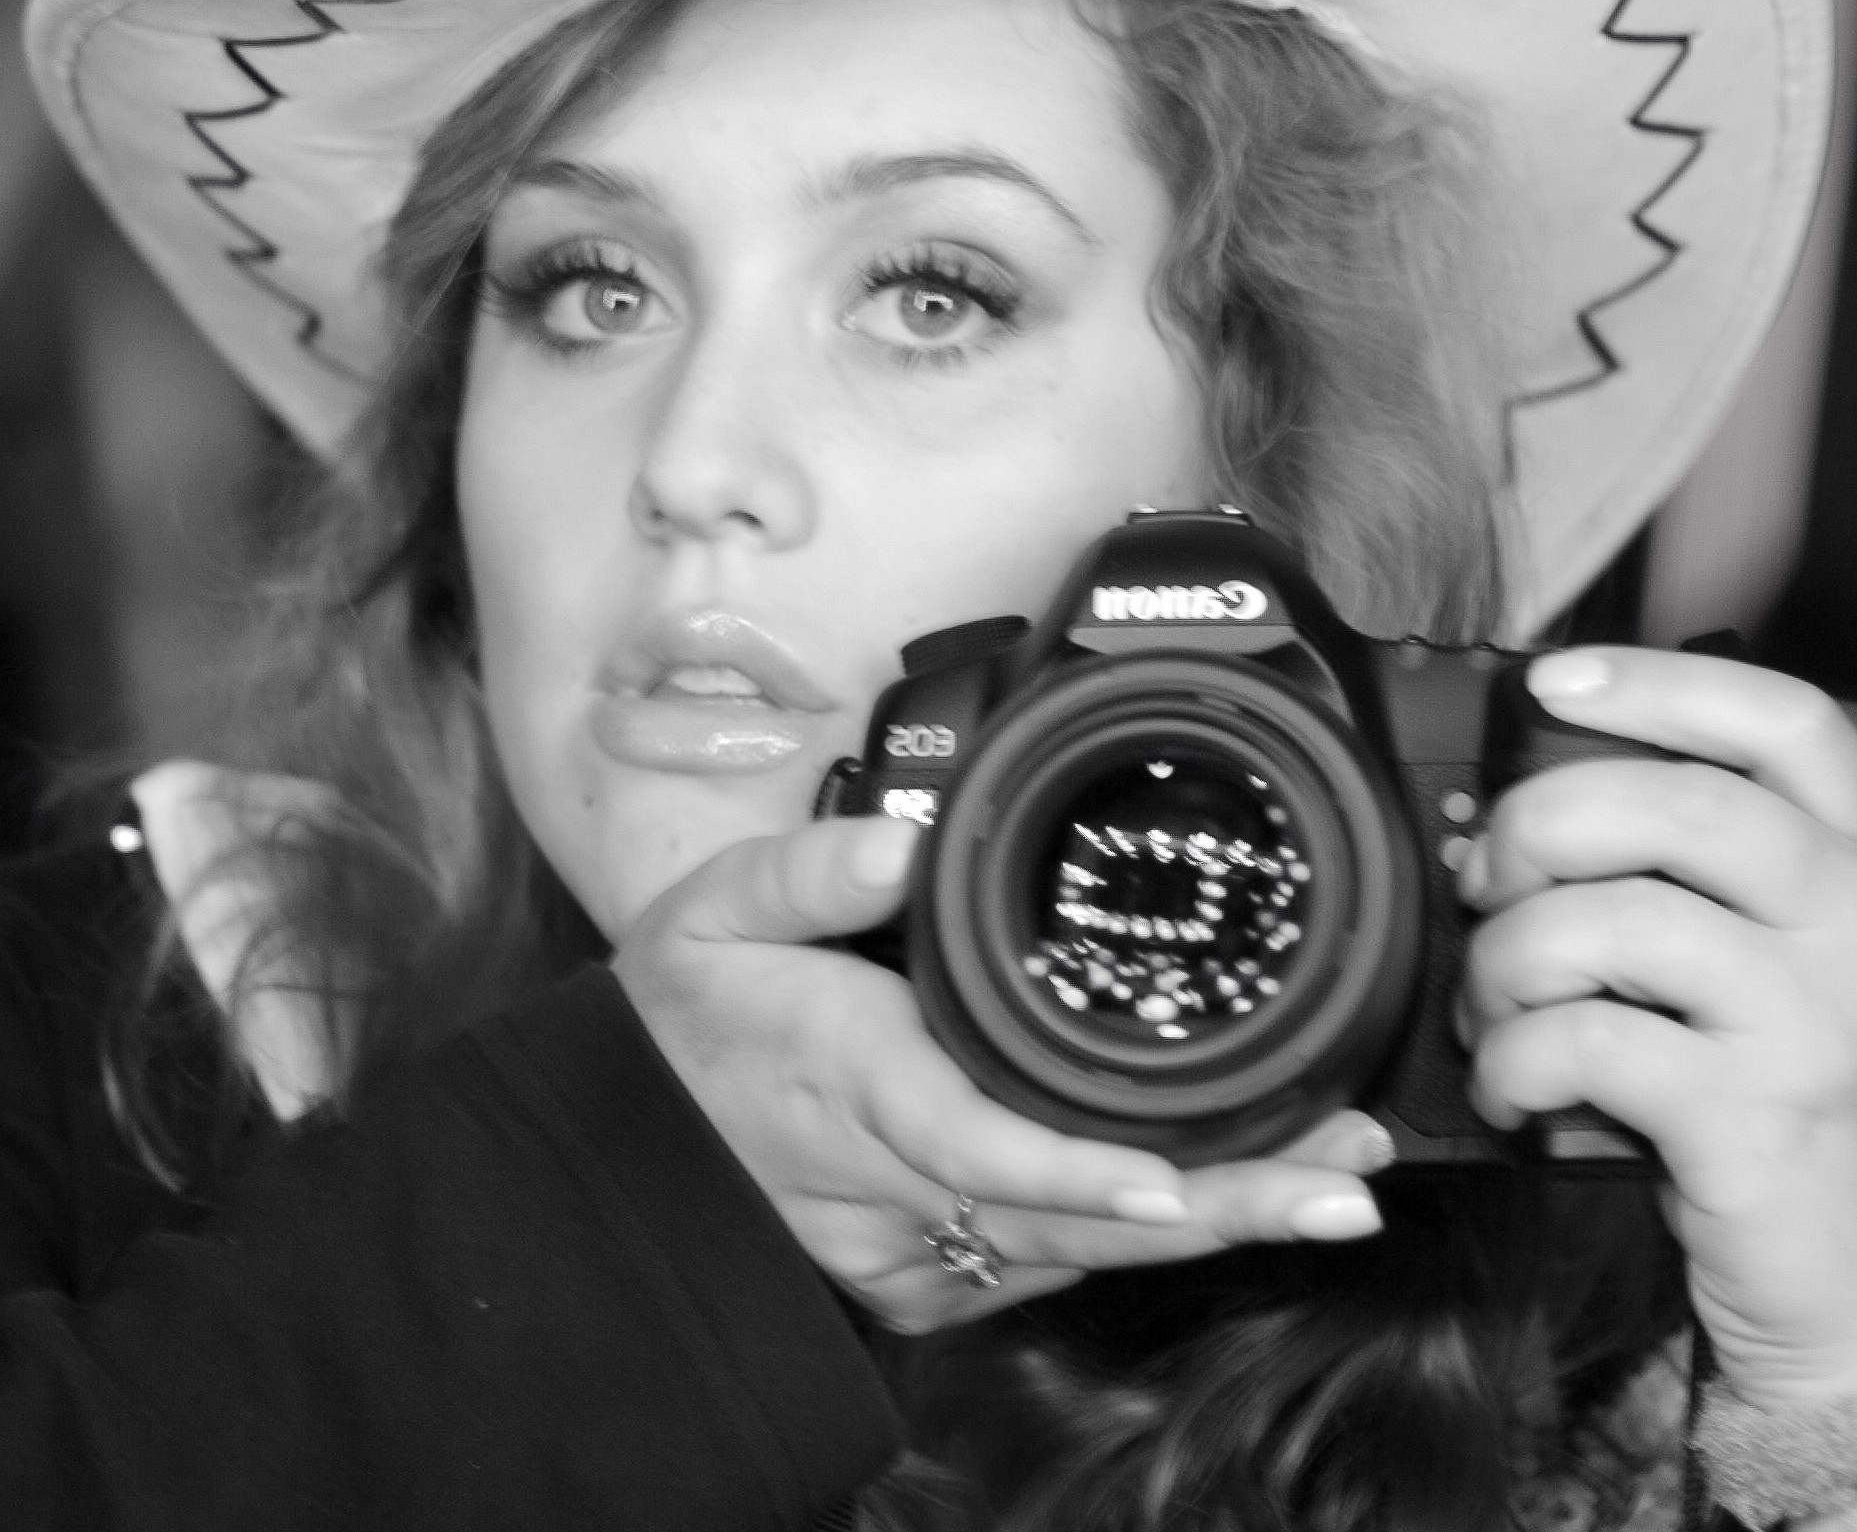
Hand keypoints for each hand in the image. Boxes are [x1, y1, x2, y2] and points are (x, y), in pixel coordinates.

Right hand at [614, 815, 1392, 1333]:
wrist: (627, 1132)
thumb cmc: (685, 1010)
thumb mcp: (713, 909)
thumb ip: (808, 874)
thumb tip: (903, 849)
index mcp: (853, 1082)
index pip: (974, 1142)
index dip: (1077, 1171)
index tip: (1175, 1180)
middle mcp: (892, 1183)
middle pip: (1065, 1218)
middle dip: (1215, 1207)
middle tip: (1344, 1184)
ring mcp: (905, 1244)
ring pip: (1070, 1256)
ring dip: (1205, 1225)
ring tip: (1330, 1184)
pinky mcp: (914, 1273)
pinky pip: (1037, 1267)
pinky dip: (1134, 1240)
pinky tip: (1227, 1203)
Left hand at [1456, 647, 1856, 1409]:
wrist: (1833, 1276)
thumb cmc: (1751, 1086)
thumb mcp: (1730, 961)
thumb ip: (1661, 875)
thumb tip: (1499, 822)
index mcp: (1850, 872)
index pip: (1789, 726)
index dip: (1663, 683)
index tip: (1550, 685)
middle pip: (1685, 809)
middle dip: (1542, 824)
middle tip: (1485, 879)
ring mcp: (1819, 1028)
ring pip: (1617, 924)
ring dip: (1505, 957)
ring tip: (1487, 1004)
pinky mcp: (1758, 1124)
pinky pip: (1586, 1042)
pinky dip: (1509, 1056)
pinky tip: (1504, 1084)